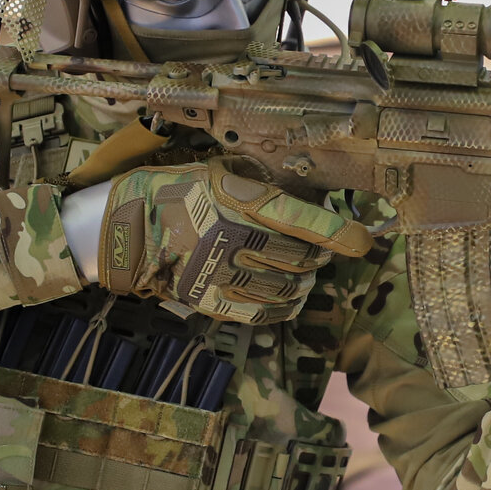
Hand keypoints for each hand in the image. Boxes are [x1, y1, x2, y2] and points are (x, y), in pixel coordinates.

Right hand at [98, 162, 371, 323]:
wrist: (127, 230)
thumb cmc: (179, 194)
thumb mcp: (218, 175)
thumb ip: (261, 189)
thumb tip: (313, 203)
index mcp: (235, 202)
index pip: (299, 220)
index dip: (337, 232)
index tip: (363, 239)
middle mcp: (231, 239)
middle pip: (299, 258)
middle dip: (318, 257)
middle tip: (320, 253)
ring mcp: (220, 274)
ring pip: (286, 288)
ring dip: (303, 283)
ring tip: (302, 274)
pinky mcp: (211, 301)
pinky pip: (262, 314)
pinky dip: (283, 307)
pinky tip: (286, 298)